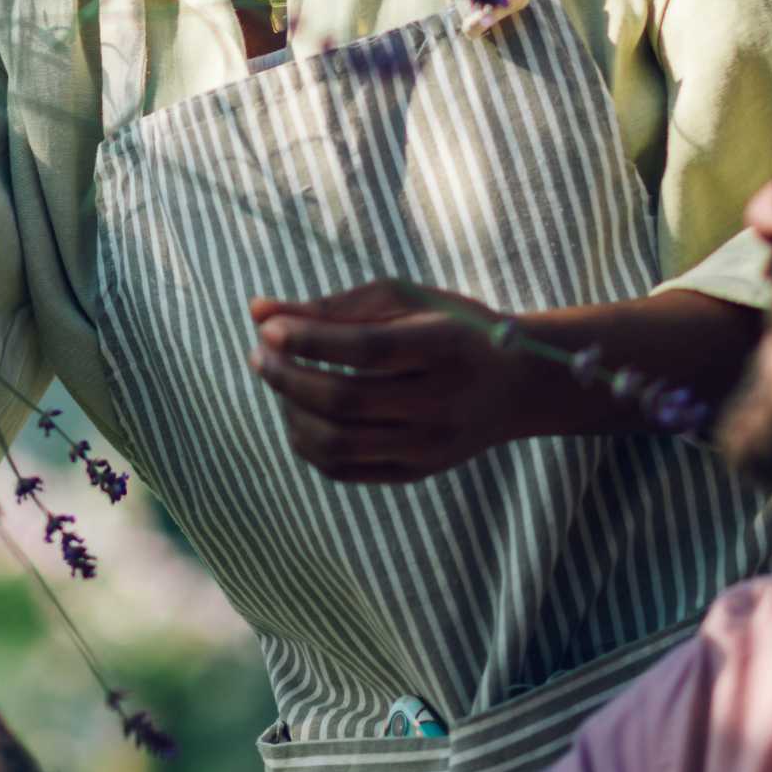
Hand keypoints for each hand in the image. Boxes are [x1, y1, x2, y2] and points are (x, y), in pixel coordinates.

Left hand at [248, 277, 524, 485]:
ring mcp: (430, 447)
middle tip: (260, 353)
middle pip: (346, 400)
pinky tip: (298, 410)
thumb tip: (256, 311)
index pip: (367, 349)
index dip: (309, 339)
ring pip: (337, 443)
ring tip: (277, 378)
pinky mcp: (416, 472)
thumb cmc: (448, 326)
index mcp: (446, 347)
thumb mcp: (403, 299)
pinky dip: (307, 440)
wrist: (515, 384)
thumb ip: (330, 306)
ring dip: (290, 410)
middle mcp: (442, 403)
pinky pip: (343, 468)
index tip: (267, 327)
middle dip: (287, 376)